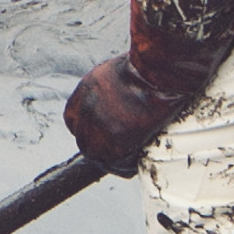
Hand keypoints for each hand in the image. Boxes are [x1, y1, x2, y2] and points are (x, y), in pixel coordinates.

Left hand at [62, 5, 210, 171]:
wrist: (159, 71)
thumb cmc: (148, 66)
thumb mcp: (116, 72)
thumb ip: (111, 89)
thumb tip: (122, 97)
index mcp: (85, 92)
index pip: (74, 119)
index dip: (89, 130)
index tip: (101, 135)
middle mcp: (86, 110)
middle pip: (84, 139)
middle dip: (98, 148)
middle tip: (114, 155)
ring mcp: (98, 126)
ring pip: (97, 154)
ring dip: (110, 161)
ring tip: (124, 164)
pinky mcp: (114, 140)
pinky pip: (115, 162)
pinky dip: (123, 167)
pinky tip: (131, 167)